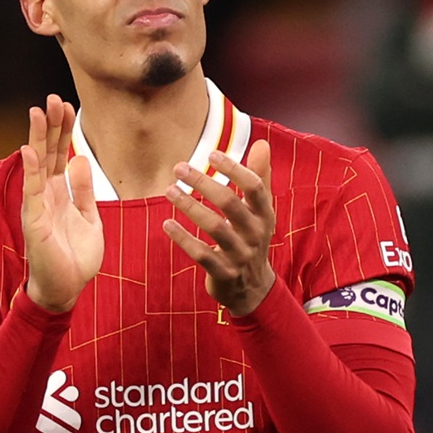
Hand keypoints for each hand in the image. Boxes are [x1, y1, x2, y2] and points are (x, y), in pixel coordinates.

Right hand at [18, 96, 102, 314]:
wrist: (66, 289)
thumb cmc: (76, 257)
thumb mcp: (89, 218)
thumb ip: (84, 190)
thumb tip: (82, 159)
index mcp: (60, 193)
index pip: (60, 154)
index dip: (63, 130)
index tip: (68, 105)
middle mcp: (45, 195)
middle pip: (47, 152)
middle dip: (51, 125)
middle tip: (54, 98)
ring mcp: (38, 206)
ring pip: (37, 165)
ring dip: (37, 138)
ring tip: (39, 110)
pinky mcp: (33, 222)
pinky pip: (32, 192)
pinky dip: (30, 171)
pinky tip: (29, 149)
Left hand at [165, 139, 277, 318]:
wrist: (252, 289)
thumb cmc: (251, 240)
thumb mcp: (260, 211)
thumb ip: (260, 177)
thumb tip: (262, 143)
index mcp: (265, 215)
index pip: (254, 186)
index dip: (234, 168)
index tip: (211, 153)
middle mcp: (256, 234)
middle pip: (230, 203)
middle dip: (203, 182)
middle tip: (179, 167)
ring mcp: (240, 255)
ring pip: (214, 227)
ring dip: (189, 206)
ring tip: (169, 190)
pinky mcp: (224, 273)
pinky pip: (201, 254)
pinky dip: (183, 239)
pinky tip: (167, 224)